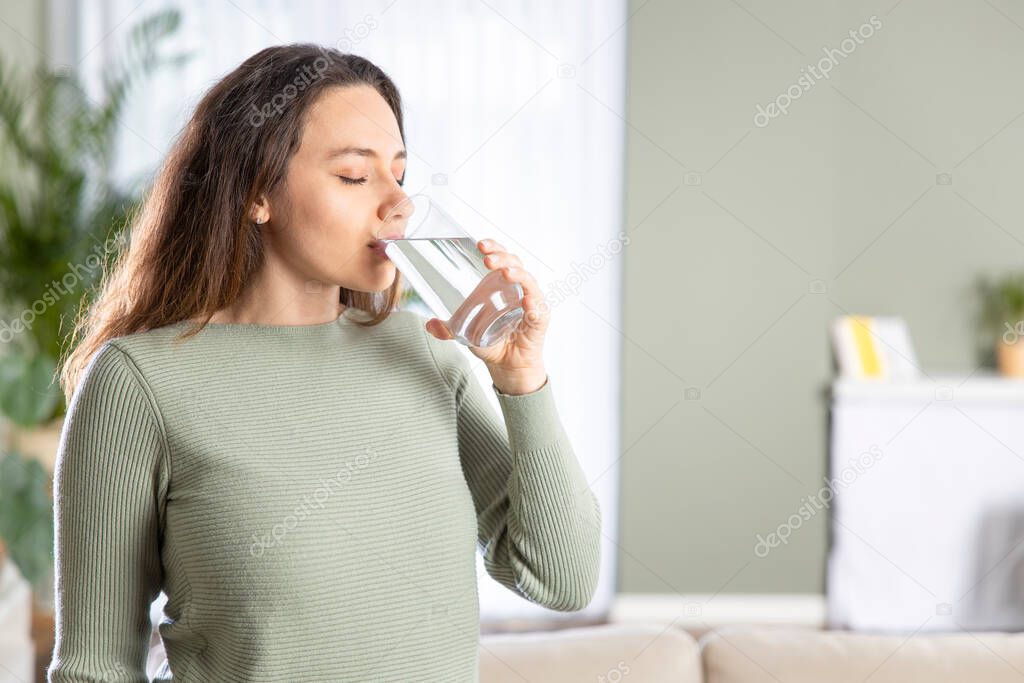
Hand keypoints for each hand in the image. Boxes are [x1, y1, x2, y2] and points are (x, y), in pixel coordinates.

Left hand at [425, 239, 549, 394]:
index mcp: (502, 284)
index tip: (480, 244)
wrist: (508, 366)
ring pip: (528, 279)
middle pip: (514, 263)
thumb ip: (448, 329)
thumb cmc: (492, 343)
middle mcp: (518, 288)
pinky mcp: (540, 318)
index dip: (494, 247)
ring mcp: (531, 301)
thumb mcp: (466, 333)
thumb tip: (429, 325)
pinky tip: (525, 301)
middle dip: (502, 256)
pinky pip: (538, 307)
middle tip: (486, 258)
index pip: (501, 258)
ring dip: (517, 273)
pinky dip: (533, 303)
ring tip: (504, 272)